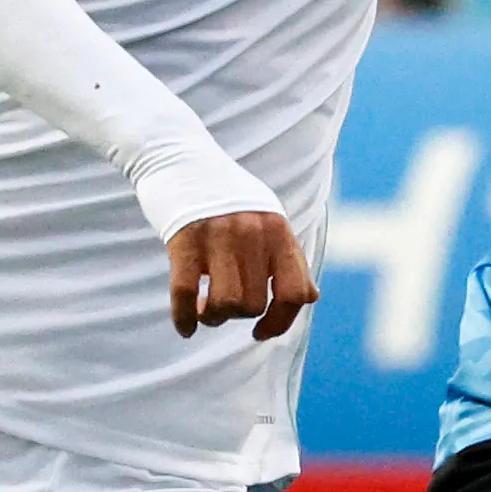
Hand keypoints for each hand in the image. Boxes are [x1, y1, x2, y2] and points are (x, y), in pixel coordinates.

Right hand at [165, 210, 318, 341]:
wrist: (180, 159)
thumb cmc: (227, 197)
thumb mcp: (267, 218)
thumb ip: (287, 256)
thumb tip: (310, 297)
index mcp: (278, 230)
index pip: (295, 293)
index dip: (280, 322)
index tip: (261, 331)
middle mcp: (252, 232)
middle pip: (253, 304)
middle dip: (237, 316)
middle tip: (223, 306)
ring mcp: (217, 235)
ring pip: (225, 303)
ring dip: (214, 318)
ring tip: (206, 310)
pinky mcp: (184, 239)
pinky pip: (185, 294)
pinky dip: (184, 319)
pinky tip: (186, 327)